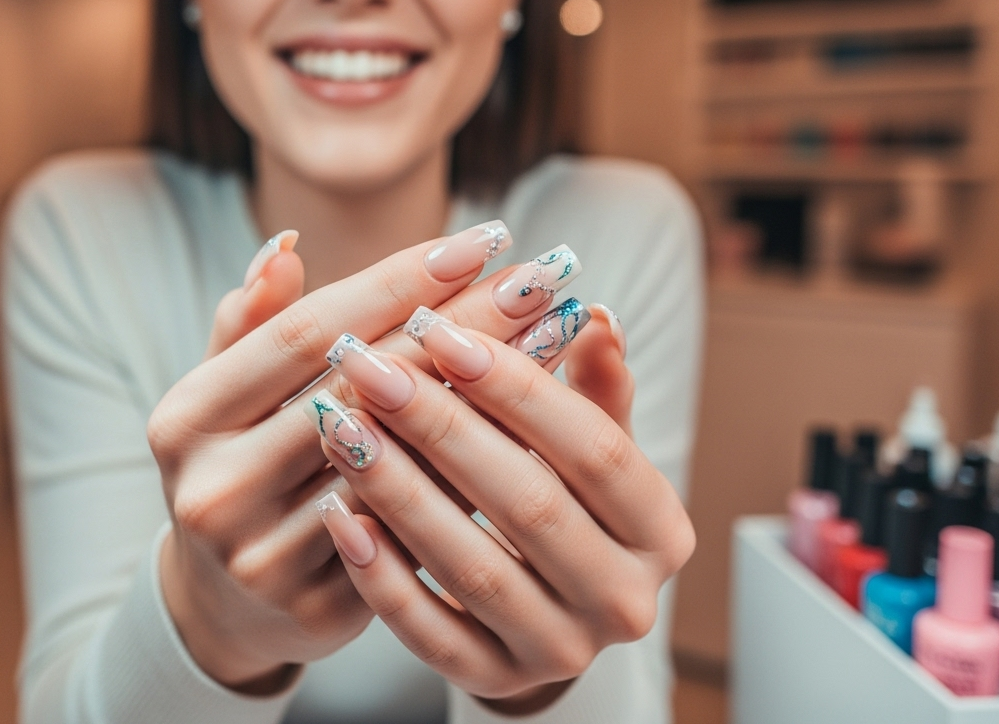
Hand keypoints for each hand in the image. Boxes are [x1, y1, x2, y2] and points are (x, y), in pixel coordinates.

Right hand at [147, 223, 580, 690]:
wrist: (220, 603)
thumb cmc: (238, 464)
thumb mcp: (223, 393)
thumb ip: (251, 323)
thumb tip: (287, 245)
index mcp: (186, 418)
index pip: (307, 332)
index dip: (398, 282)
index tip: (479, 241)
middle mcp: (215, 489)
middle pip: (362, 388)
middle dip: (461, 325)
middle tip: (537, 279)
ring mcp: (264, 557)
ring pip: (399, 461)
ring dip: (486, 395)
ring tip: (556, 336)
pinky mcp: (318, 611)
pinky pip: (415, 529)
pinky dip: (475, 472)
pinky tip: (537, 424)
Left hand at [315, 306, 693, 708]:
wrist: (542, 601)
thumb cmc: (562, 494)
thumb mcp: (590, 440)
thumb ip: (596, 384)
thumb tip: (596, 317)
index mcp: (661, 531)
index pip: (595, 449)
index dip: (519, 387)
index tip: (442, 331)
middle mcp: (624, 602)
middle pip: (530, 503)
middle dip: (440, 427)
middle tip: (369, 369)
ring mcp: (559, 651)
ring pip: (472, 567)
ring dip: (399, 490)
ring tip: (340, 425)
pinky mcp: (493, 681)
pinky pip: (428, 633)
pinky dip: (381, 574)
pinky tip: (337, 513)